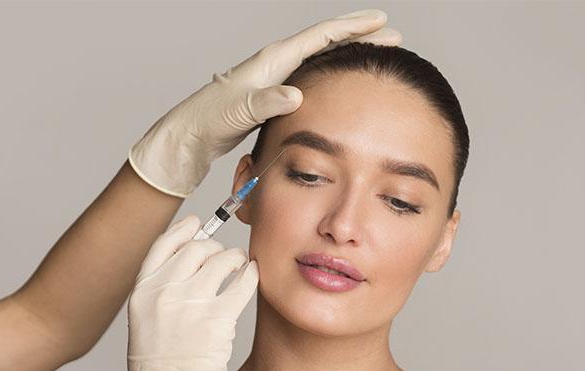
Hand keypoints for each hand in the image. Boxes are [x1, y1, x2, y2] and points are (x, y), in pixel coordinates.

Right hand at [103, 214, 257, 370]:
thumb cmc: (158, 363)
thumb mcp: (145, 320)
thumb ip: (162, 288)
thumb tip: (194, 255)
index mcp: (142, 291)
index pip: (162, 245)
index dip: (183, 229)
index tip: (198, 222)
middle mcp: (163, 293)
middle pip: (196, 249)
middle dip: (215, 248)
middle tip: (225, 256)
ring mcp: (190, 306)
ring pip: (221, 261)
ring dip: (235, 258)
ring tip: (239, 265)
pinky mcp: (217, 321)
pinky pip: (241, 283)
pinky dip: (250, 274)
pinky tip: (251, 275)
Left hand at [128, 9, 401, 196]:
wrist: (193, 133)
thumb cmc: (212, 119)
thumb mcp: (240, 110)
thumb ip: (267, 101)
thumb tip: (296, 94)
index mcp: (274, 60)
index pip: (321, 37)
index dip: (353, 28)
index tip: (381, 22)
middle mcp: (277, 63)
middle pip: (326, 42)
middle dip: (359, 37)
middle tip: (391, 38)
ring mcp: (276, 78)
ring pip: (321, 59)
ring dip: (348, 55)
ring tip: (373, 56)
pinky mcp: (274, 94)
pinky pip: (312, 78)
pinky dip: (332, 75)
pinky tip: (340, 84)